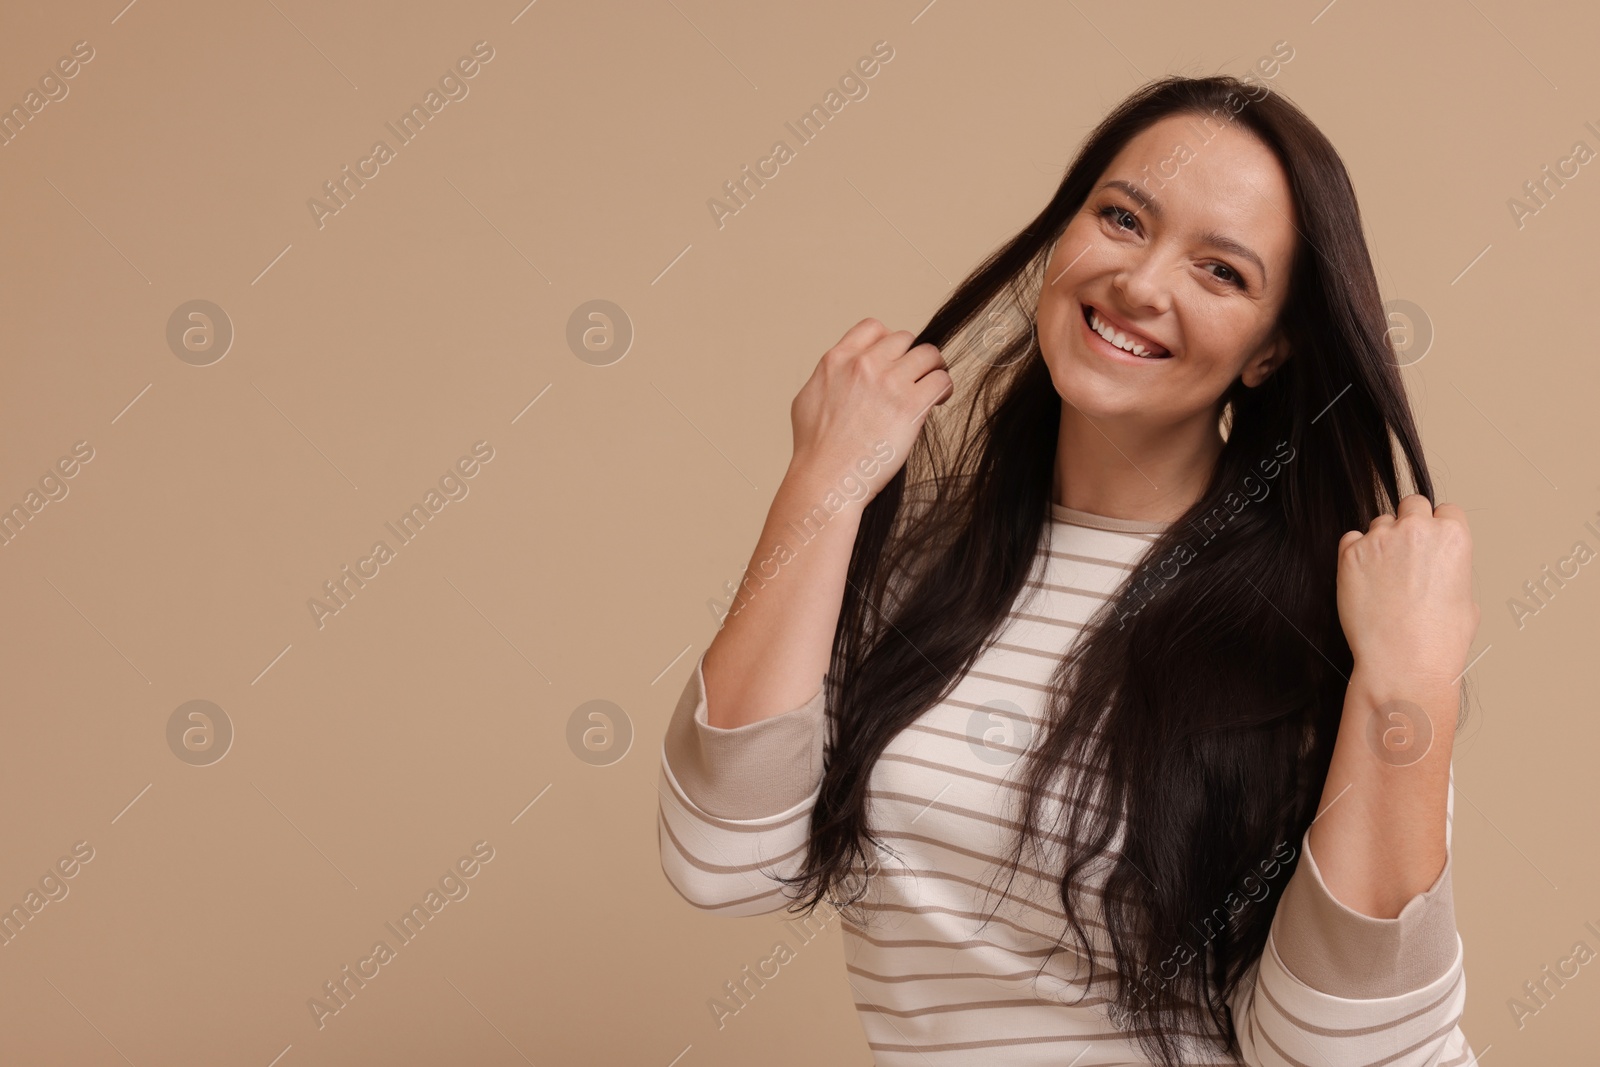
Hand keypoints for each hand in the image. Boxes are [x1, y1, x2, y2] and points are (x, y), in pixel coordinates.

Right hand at [788, 318, 951, 501]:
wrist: (826, 478)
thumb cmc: (815, 450)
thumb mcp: (808, 399)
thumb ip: (829, 378)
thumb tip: (840, 374)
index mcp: (837, 360)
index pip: (873, 327)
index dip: (888, 342)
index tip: (893, 360)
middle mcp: (864, 364)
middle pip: (904, 338)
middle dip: (911, 357)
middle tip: (915, 377)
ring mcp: (888, 382)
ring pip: (929, 354)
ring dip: (933, 369)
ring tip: (931, 388)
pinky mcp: (910, 404)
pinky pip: (941, 380)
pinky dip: (944, 388)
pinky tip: (938, 400)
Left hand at [1335, 494, 1479, 687]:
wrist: (1403, 662)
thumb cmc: (1438, 641)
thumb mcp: (1467, 600)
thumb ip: (1453, 569)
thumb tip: (1443, 567)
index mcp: (1452, 536)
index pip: (1445, 510)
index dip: (1438, 526)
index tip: (1431, 542)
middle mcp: (1416, 529)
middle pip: (1411, 504)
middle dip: (1410, 522)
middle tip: (1405, 552)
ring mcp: (1380, 539)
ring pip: (1379, 523)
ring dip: (1381, 541)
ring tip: (1384, 577)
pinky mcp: (1350, 554)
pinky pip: (1350, 540)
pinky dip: (1355, 553)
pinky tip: (1364, 579)